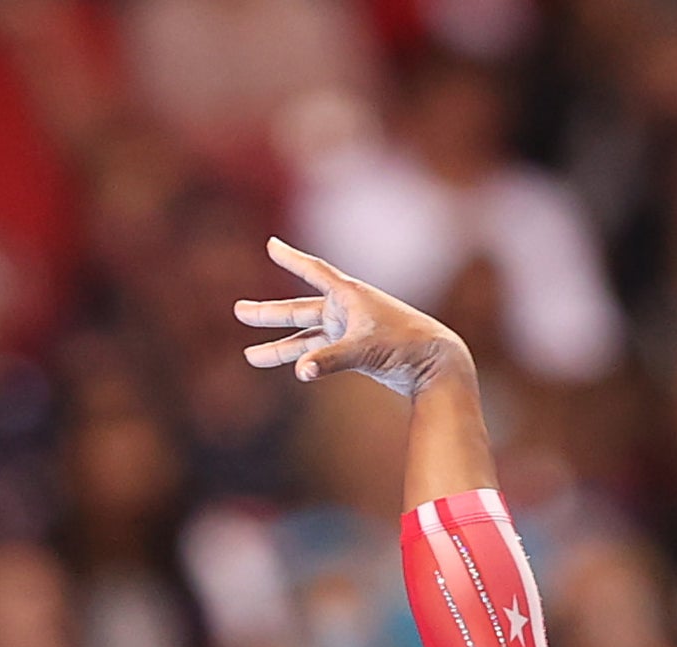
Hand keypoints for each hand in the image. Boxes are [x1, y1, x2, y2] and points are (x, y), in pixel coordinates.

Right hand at [236, 238, 472, 397]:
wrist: (437, 365)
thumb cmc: (406, 347)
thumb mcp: (365, 350)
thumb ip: (330, 360)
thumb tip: (301, 371)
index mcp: (349, 296)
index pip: (313, 270)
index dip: (291, 258)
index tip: (271, 245)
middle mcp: (347, 311)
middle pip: (300, 309)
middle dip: (269, 313)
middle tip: (239, 311)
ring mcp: (351, 332)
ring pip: (307, 338)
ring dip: (280, 347)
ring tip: (250, 356)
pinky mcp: (357, 353)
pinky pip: (322, 354)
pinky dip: (306, 360)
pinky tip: (291, 368)